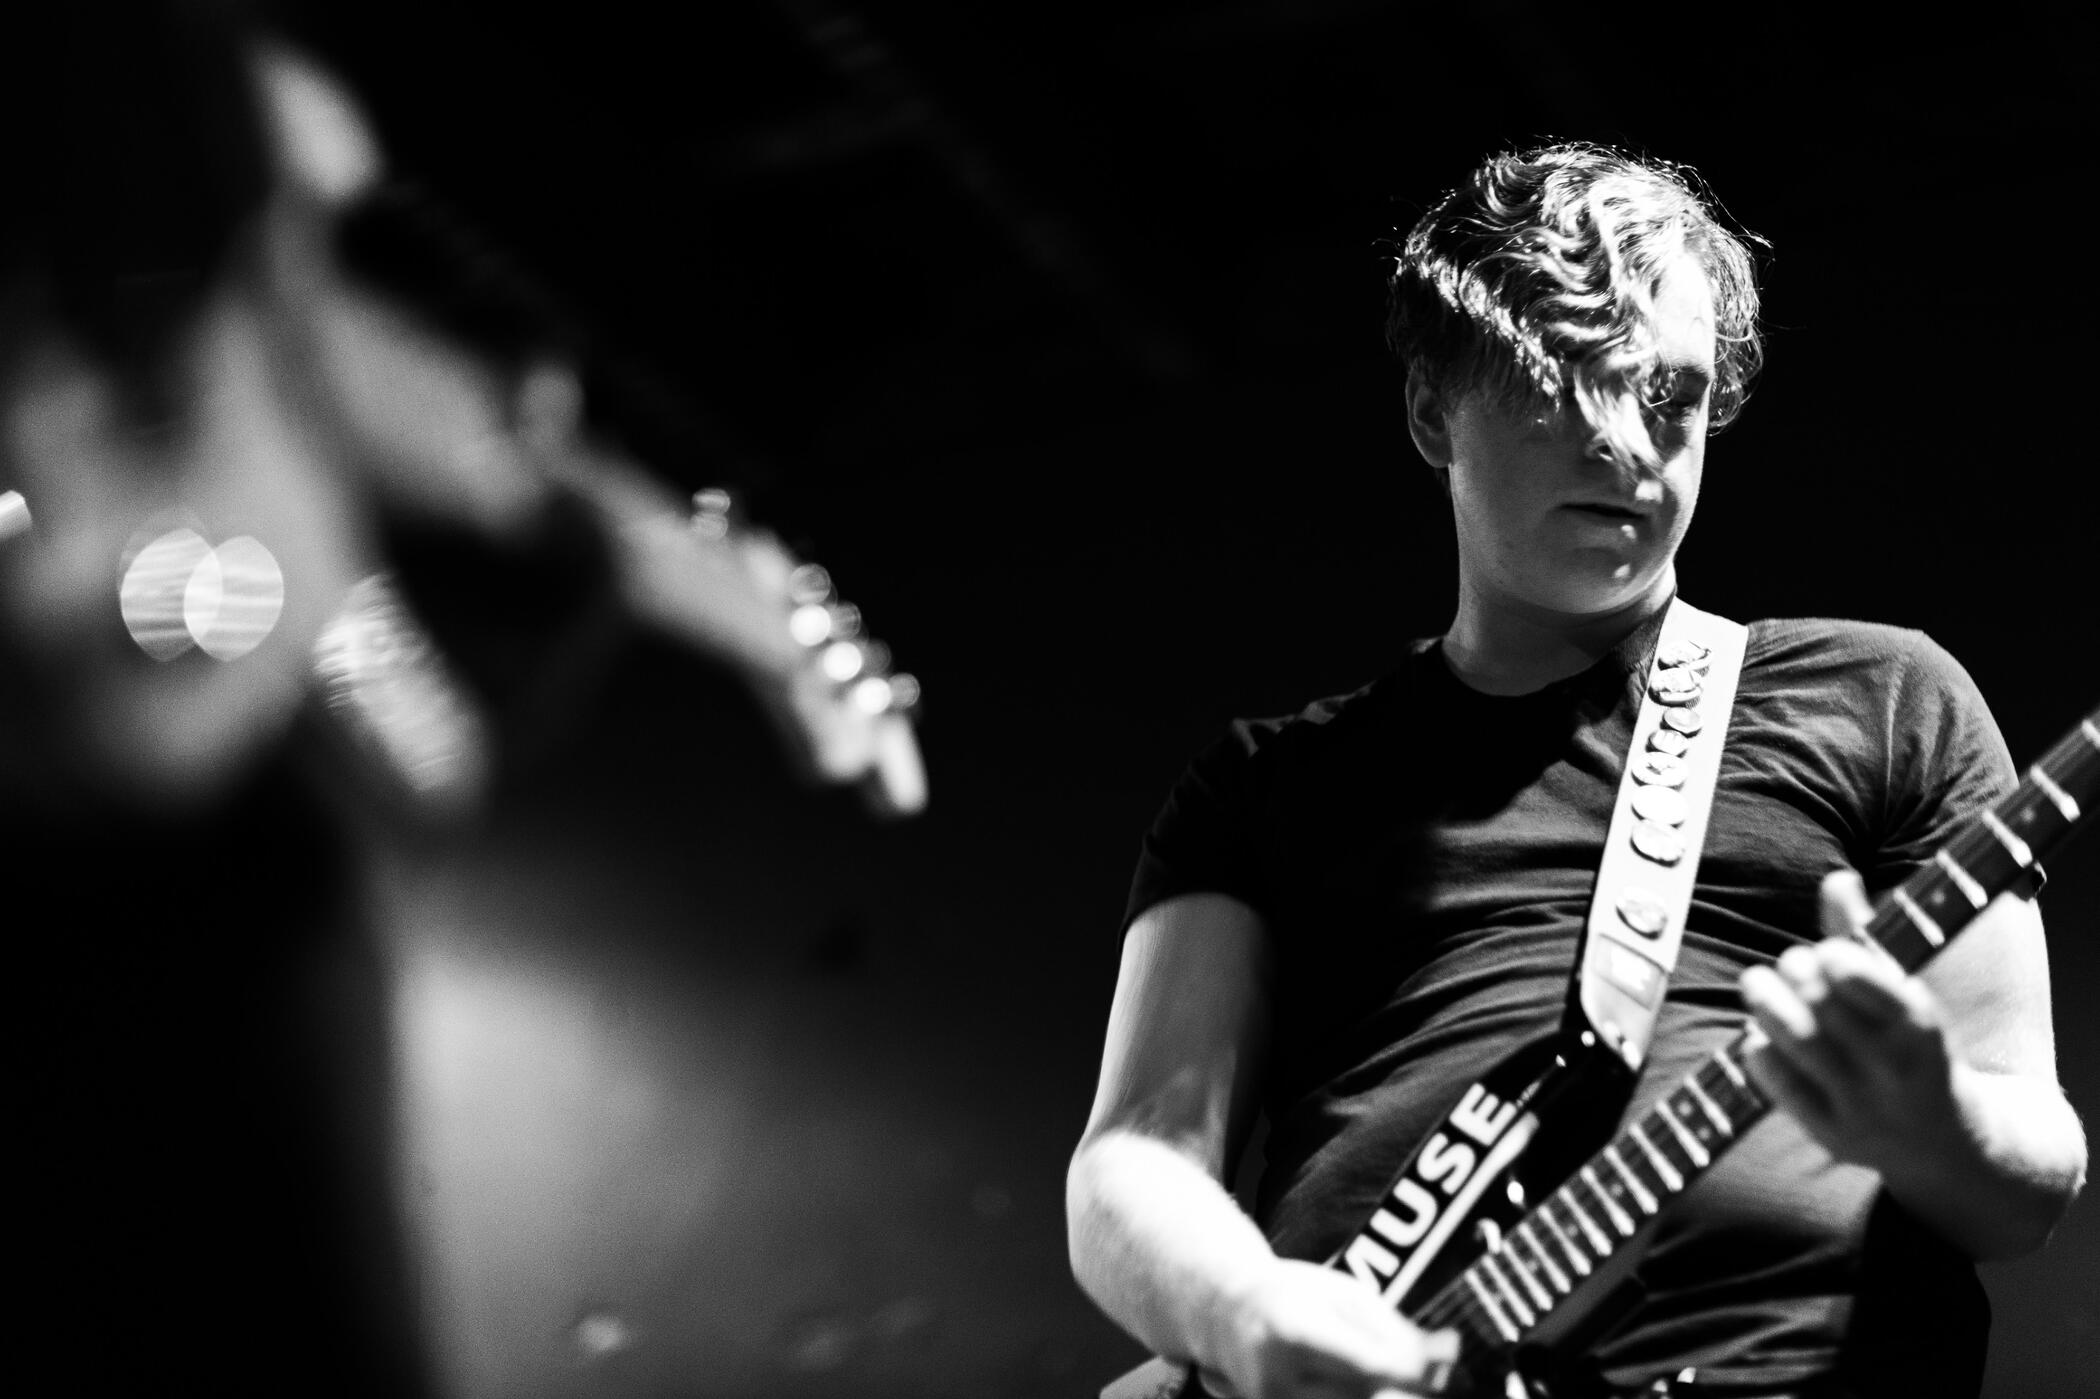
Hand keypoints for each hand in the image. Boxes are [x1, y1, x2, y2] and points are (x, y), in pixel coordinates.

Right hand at [1201, 1258, 1458, 1398]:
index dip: (1413, 1369)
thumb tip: (1444, 1361)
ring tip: (1397, 1375)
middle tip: (1434, 1370)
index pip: (1365, 1364)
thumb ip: (1394, 1330)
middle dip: (1407, 1387)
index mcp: (1292, 1329)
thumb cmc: (1294, 1296)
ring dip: (1388, 1395)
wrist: (1227, 1317)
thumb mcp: (1345, 1294)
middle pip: (1365, 1398)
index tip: (1447, 1358)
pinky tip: (1373, 1385)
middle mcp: (1278, 1378)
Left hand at [1739, 869, 1962, 1172]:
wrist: (1955, 1149)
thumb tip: (1837, 879)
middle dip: (1803, 980)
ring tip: (1756, 981)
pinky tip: (1759, 1032)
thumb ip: (1866, 939)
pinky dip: (1763, 1052)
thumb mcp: (1908, 997)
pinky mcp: (1832, 1135)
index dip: (1853, 971)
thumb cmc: (1919, 1052)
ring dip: (1771, 1007)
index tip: (1828, 951)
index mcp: (1926, 1035)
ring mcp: (1863, 1109)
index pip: (1889, 1000)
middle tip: (1792, 961)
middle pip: (1834, 1017)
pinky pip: (1784, 1089)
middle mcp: (1896, 1075)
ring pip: (1804, 1049)